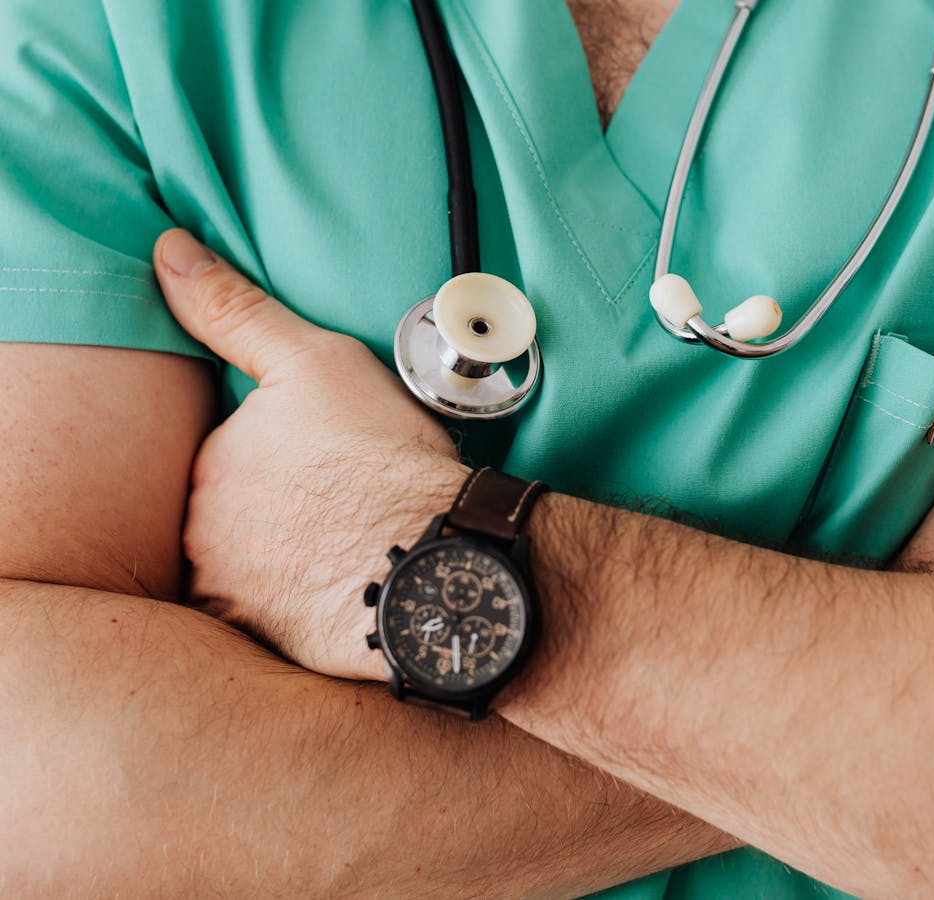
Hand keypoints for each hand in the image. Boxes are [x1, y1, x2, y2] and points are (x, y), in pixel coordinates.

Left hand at [154, 229, 468, 678]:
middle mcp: (201, 531)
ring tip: (345, 550)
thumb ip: (235, 311)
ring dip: (281, 560)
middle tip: (339, 507)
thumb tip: (168, 252)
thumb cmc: (384, 459)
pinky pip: (265, 618)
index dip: (282, 457)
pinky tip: (335, 591)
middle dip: (274, 511)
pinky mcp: (263, 641)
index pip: (228, 455)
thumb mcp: (314, 361)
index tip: (328, 463)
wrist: (436, 557)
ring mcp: (230, 592)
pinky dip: (292, 605)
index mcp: (211, 462)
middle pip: (230, 515)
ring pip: (245, 568)